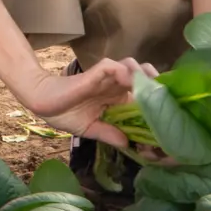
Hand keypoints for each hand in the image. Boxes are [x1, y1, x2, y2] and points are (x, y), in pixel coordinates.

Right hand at [15, 57, 155, 147]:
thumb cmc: (63, 113)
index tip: (169, 113)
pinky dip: (124, 72)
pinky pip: (113, 66)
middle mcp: (114, 85)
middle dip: (157, 83)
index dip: (157, 99)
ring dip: (143, 75)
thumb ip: (109, 134)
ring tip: (151, 91)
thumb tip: (128, 144)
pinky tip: (129, 85)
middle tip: (166, 99)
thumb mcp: (90, 129)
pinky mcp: (95, 73)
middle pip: (144, 75)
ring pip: (132, 66)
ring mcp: (106, 77)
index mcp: (116, 98)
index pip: (143, 94)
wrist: (41, 102)